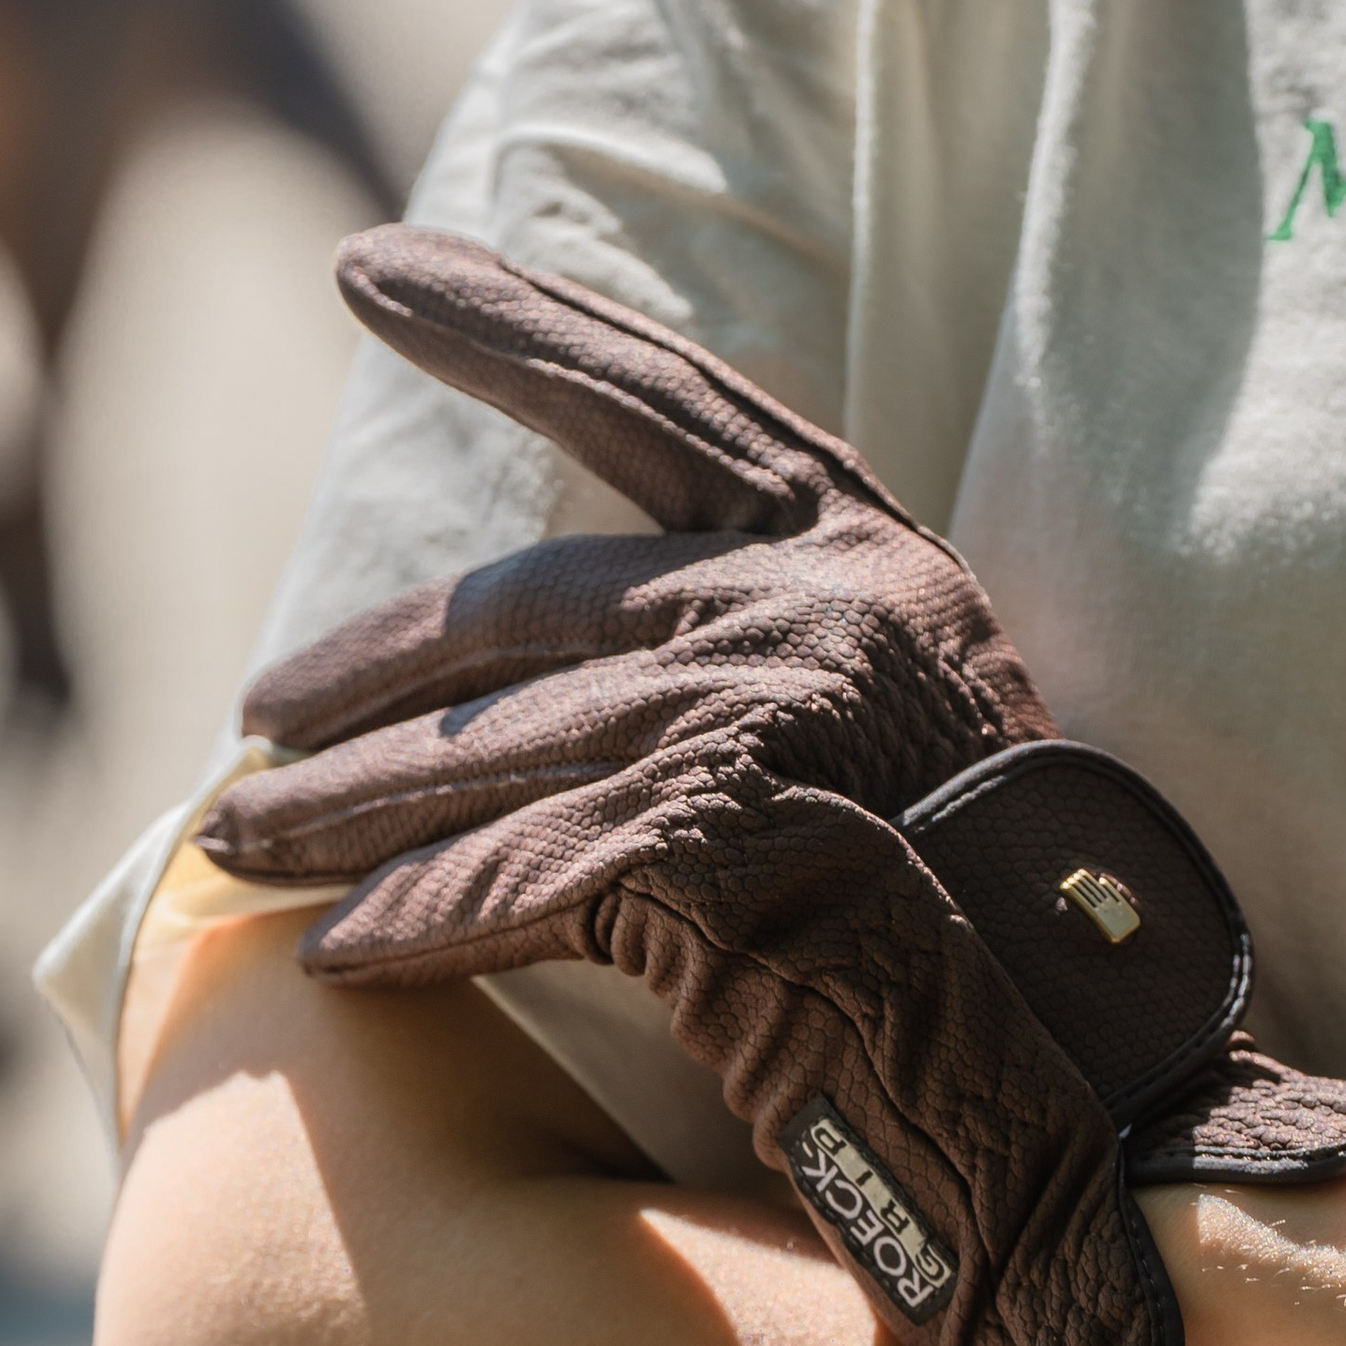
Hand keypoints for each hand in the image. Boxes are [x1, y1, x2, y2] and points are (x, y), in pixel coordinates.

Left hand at [202, 231, 1345, 1345]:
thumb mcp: (896, 716)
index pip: (655, 396)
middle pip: (522, 604)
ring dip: (340, 811)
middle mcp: (812, 601)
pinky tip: (338, 960)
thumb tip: (568, 645)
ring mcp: (766, 712)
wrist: (1114, 1080)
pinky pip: (517, 875)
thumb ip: (765, 641)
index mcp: (862, 549)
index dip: (509, 321)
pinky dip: (419, 919)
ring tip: (230, 849)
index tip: (366, 265)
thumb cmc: (998, 923)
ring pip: (491, 751)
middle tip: (255, 710)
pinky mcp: (721, 840)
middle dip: (366, 664)